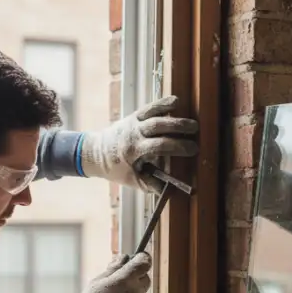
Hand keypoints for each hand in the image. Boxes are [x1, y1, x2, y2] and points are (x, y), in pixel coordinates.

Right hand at [64, 253, 152, 292]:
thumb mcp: (97, 281)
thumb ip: (114, 268)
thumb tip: (124, 257)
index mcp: (126, 279)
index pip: (144, 263)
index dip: (143, 258)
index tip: (141, 257)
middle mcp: (136, 292)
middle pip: (146, 279)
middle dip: (137, 277)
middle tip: (123, 281)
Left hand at [79, 95, 197, 192]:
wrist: (96, 153)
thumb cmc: (117, 169)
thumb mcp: (133, 181)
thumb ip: (152, 185)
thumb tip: (172, 190)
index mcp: (133, 151)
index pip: (158, 146)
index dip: (177, 147)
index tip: (193, 149)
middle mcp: (133, 134)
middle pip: (157, 127)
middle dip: (177, 127)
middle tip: (195, 129)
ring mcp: (133, 123)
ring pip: (153, 115)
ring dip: (173, 114)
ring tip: (190, 117)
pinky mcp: (134, 116)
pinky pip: (149, 108)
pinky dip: (162, 104)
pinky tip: (176, 101)